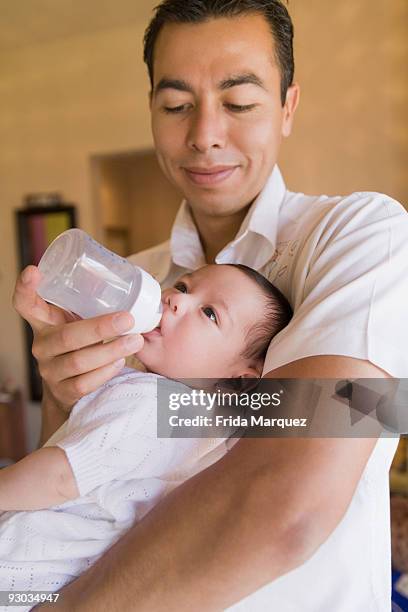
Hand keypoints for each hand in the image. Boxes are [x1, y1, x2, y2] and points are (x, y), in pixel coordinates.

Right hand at [13, 265, 143, 411]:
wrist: (68, 385)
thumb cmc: (79, 342)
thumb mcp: (77, 320)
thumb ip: (89, 304)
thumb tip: (127, 282)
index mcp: (42, 321)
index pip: (25, 303)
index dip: (25, 288)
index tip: (34, 272)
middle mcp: (41, 345)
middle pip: (66, 337)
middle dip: (100, 328)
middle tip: (128, 319)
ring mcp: (49, 370)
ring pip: (78, 362)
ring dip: (110, 351)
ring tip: (135, 341)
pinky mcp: (62, 392)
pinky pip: (84, 383)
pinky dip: (105, 372)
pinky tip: (120, 362)